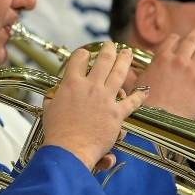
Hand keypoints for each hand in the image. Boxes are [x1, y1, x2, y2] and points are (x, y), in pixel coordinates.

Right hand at [42, 43, 147, 170]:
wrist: (70, 149)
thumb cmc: (58, 133)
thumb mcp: (49, 110)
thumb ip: (53, 98)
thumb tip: (53, 94)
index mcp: (72, 84)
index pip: (79, 59)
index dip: (83, 54)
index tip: (85, 55)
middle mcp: (90, 87)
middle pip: (104, 60)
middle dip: (109, 49)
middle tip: (112, 45)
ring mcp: (105, 99)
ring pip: (119, 74)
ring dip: (124, 61)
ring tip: (127, 54)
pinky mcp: (117, 113)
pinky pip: (132, 102)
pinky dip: (139, 96)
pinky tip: (144, 91)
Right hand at [131, 27, 194, 119]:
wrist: (158, 119)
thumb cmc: (143, 104)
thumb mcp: (133, 84)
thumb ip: (130, 70)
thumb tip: (124, 61)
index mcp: (161, 58)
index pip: (171, 41)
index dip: (176, 38)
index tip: (179, 38)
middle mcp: (178, 61)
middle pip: (190, 41)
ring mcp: (191, 71)